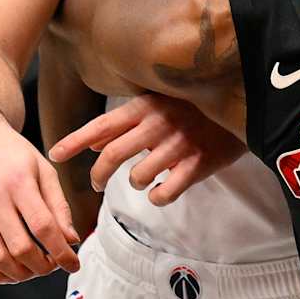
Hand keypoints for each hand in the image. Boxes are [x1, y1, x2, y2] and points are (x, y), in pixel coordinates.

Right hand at [0, 108, 81, 282]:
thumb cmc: (12, 154)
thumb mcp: (43, 169)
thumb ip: (58, 206)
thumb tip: (70, 240)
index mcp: (19, 180)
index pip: (43, 227)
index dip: (61, 252)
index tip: (73, 264)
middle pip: (21, 248)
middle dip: (44, 266)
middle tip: (53, 265)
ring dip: (21, 274)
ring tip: (34, 269)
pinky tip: (11, 273)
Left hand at [49, 94, 244, 207]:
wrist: (245, 102)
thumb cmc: (195, 102)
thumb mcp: (159, 103)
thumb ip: (126, 121)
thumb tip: (94, 141)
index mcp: (146, 106)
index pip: (100, 125)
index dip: (74, 142)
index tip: (54, 155)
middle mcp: (158, 125)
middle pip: (112, 156)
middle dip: (99, 174)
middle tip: (97, 182)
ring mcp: (178, 146)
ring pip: (139, 178)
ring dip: (136, 183)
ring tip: (143, 179)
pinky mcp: (199, 164)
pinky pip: (166, 192)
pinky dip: (159, 196)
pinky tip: (163, 189)